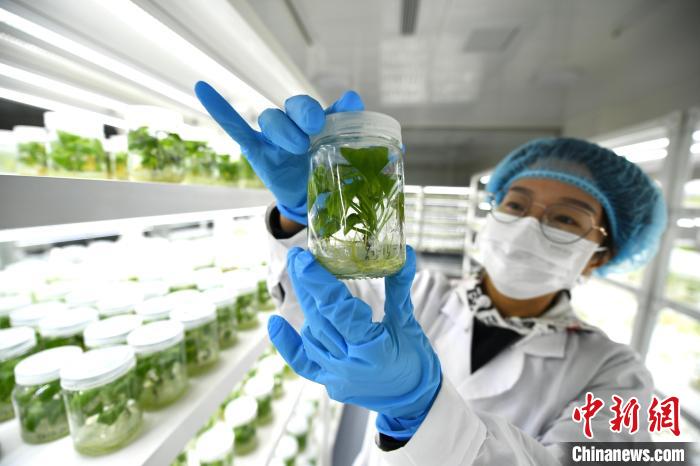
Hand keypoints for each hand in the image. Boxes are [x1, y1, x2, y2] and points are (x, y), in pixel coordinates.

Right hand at [194, 82, 363, 224]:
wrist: (308, 199)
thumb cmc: (323, 169)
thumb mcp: (338, 150)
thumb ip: (344, 125)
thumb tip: (353, 98)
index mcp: (312, 122)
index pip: (311, 106)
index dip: (318, 109)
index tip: (332, 116)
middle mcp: (291, 123)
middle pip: (291, 108)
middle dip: (304, 114)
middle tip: (315, 128)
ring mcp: (271, 136)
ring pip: (271, 118)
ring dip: (284, 129)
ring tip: (300, 147)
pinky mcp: (254, 149)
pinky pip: (234, 126)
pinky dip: (219, 109)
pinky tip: (203, 88)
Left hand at [267, 246, 441, 439]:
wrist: (414, 400)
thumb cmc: (415, 359)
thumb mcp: (408, 322)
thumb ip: (400, 288)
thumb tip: (405, 252)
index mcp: (373, 348)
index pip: (339, 311)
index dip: (319, 283)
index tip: (305, 259)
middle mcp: (350, 365)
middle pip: (320, 319)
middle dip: (306, 286)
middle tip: (296, 257)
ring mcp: (337, 377)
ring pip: (312, 335)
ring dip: (307, 306)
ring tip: (305, 279)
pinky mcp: (330, 383)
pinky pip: (302, 363)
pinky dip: (286, 343)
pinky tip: (274, 322)